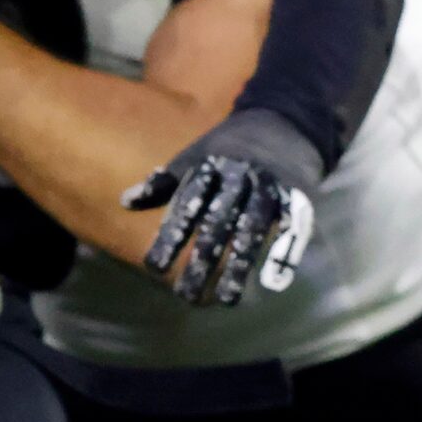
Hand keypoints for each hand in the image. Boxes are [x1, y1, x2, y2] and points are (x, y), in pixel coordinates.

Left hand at [123, 108, 320, 306]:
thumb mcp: (195, 156)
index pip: (187, 203)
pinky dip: (285, 253)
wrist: (284, 121)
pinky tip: (273, 283)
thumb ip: (163, 183)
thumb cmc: (229, 148)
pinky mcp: (297, 194)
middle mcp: (239, 174)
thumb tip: (124, 202)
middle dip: (202, 259)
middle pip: (218, 221)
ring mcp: (270, 184)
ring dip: (240, 265)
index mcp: (210, 164)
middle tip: (185, 295)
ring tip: (228, 300)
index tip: (154, 267)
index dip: (171, 234)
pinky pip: (292, 226)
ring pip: (253, 228)